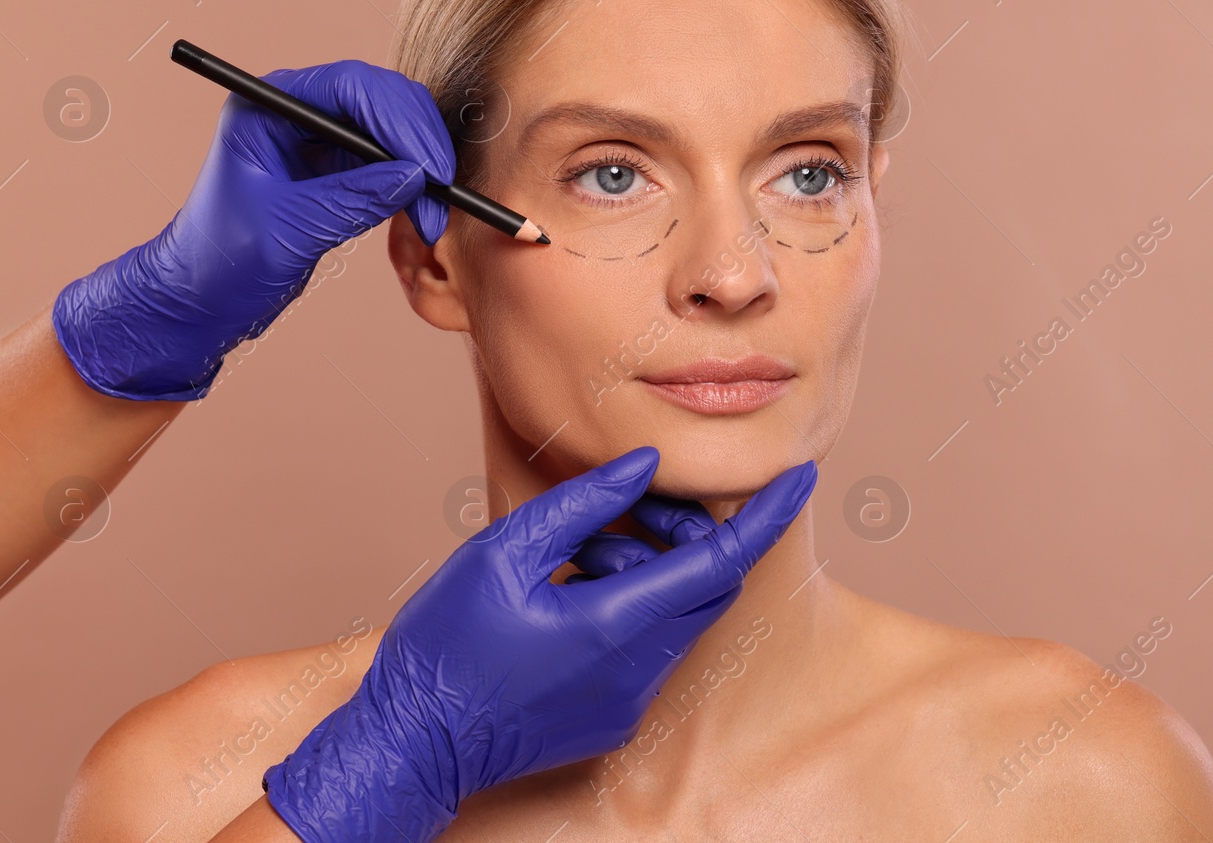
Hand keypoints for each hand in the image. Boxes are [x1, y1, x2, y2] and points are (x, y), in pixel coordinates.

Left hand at [52, 60, 454, 400]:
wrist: (202, 299)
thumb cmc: (222, 260)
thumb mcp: (288, 229)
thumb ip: (350, 199)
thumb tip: (414, 178)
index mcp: (268, 107)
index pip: (350, 87)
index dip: (399, 120)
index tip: (428, 165)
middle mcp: (297, 112)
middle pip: (381, 100)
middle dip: (417, 144)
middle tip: (440, 191)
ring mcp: (319, 139)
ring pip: (393, 129)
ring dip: (422, 166)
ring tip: (432, 215)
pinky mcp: (337, 169)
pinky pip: (391, 161)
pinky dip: (413, 184)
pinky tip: (422, 213)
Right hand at [261, 446, 817, 841]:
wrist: (411, 744)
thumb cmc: (445, 644)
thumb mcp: (502, 553)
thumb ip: (582, 506)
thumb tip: (644, 469)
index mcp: (615, 627)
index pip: (722, 563)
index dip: (766, 516)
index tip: (801, 477)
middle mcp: (637, 673)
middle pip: (708, 589)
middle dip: (691, 536)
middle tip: (642, 507)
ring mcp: (629, 703)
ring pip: (678, 619)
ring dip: (652, 573)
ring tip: (581, 559)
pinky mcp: (614, 720)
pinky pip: (650, 651)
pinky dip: (632, 610)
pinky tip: (571, 600)